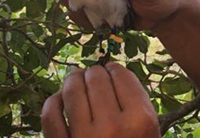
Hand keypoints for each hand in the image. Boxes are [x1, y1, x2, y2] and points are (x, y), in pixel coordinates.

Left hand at [41, 63, 158, 137]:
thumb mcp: (150, 133)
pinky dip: (52, 103)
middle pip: (97, 79)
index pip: (122, 77)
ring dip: (72, 80)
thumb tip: (112, 73)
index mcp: (140, 121)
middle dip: (94, 72)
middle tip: (93, 74)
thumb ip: (137, 104)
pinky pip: (50, 116)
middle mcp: (113, 127)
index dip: (115, 68)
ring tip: (75, 79)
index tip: (111, 69)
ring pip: (72, 92)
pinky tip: (58, 100)